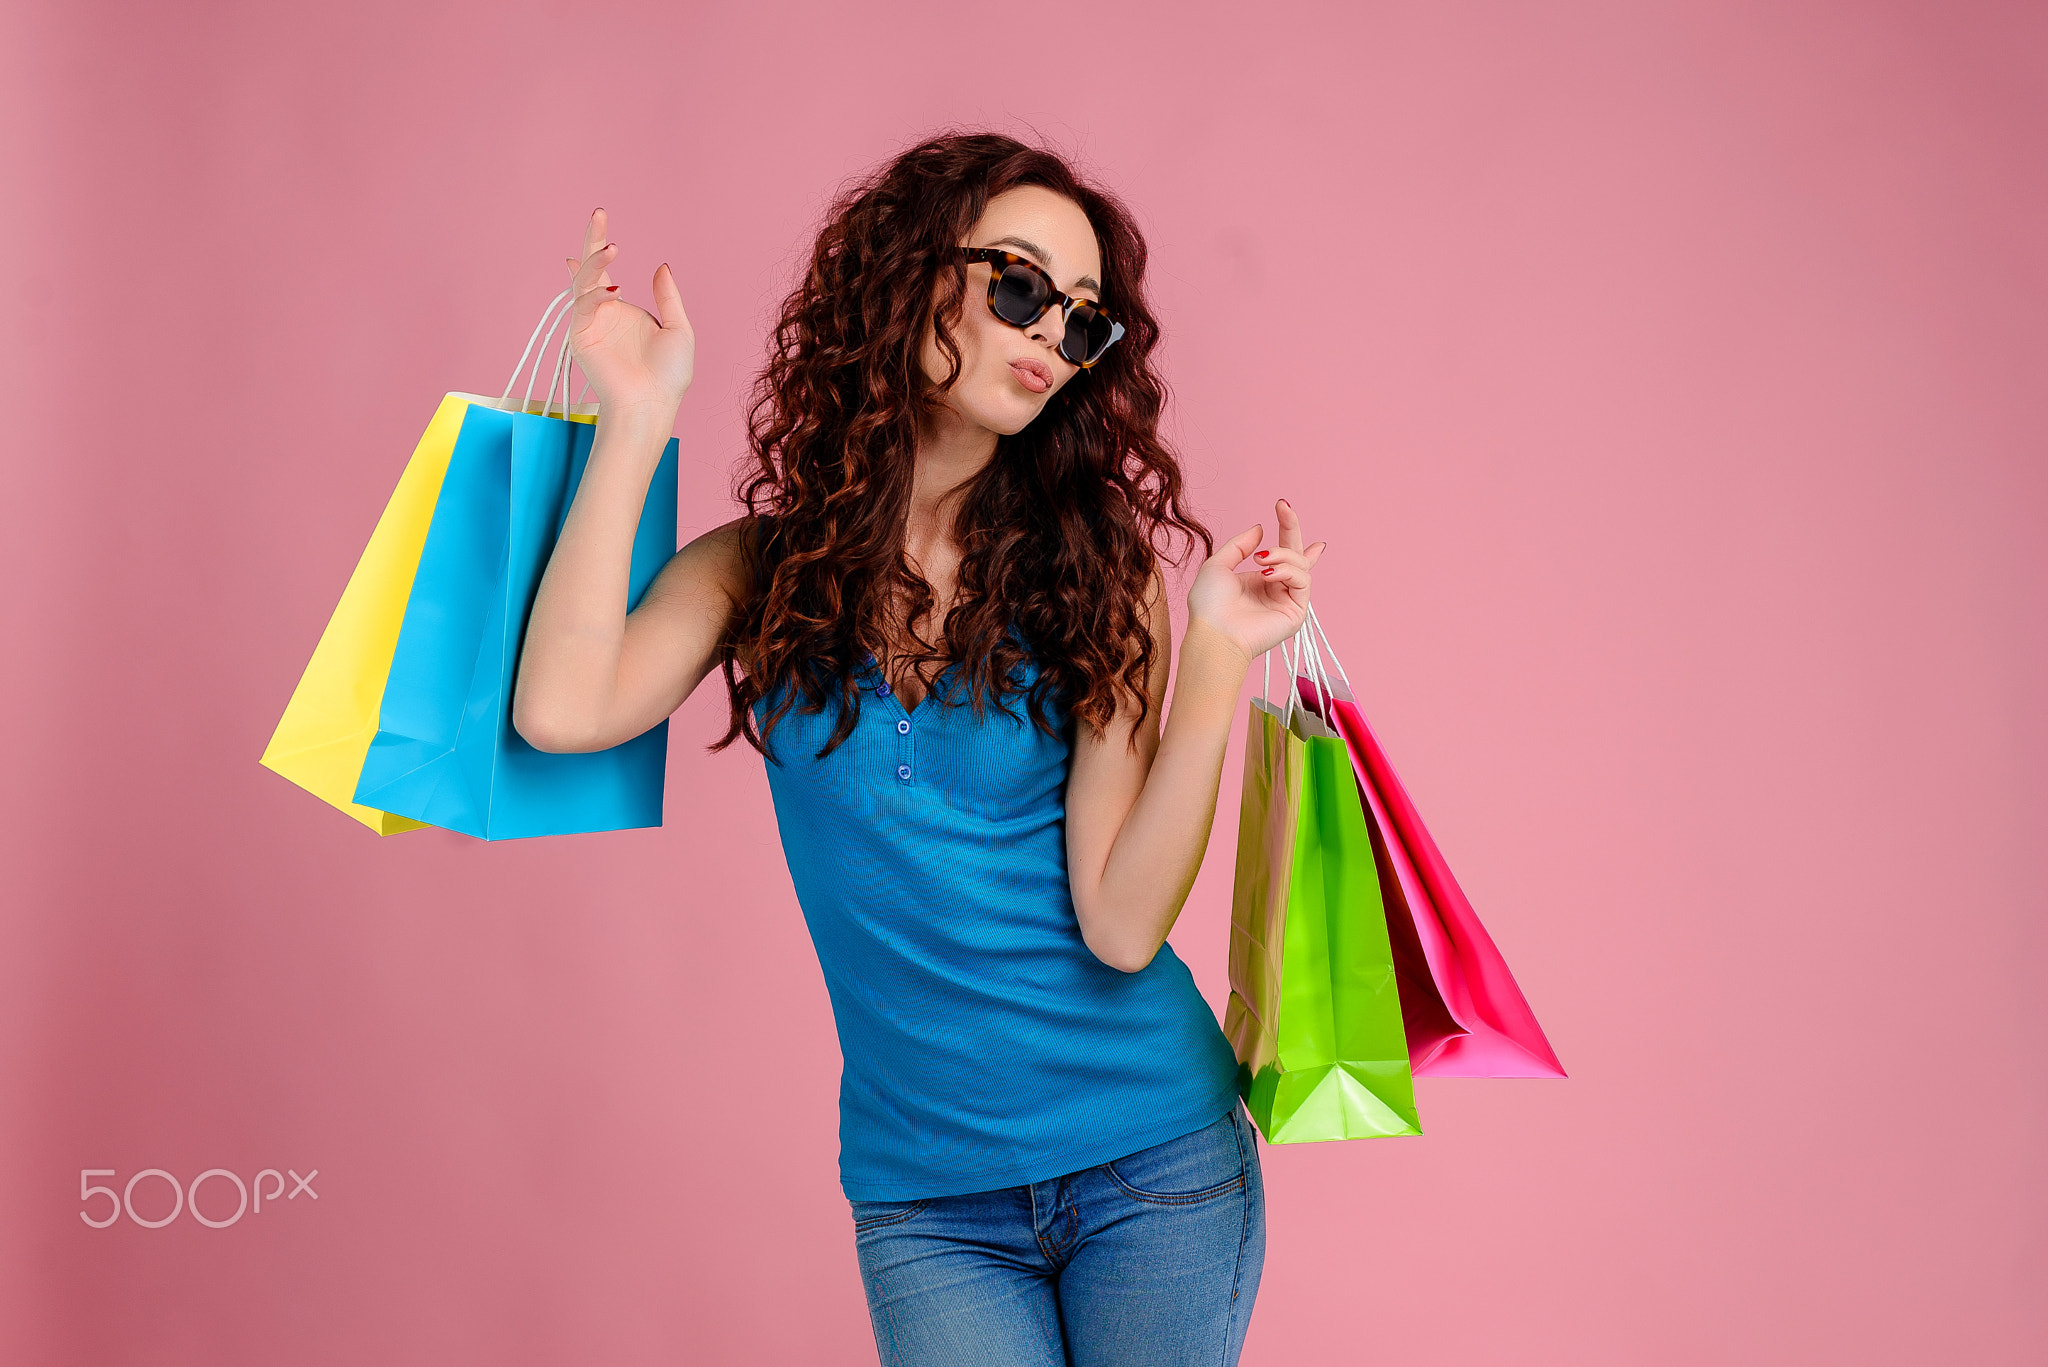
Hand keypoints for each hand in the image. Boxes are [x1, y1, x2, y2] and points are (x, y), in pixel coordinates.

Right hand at [563, 207, 694, 416]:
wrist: (654, 404)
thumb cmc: (668, 374)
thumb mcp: (678, 328)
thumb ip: (667, 297)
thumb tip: (661, 266)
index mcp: (621, 308)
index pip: (605, 271)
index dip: (599, 246)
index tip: (600, 217)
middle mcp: (602, 312)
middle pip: (589, 268)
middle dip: (592, 240)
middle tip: (599, 214)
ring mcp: (589, 323)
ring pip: (583, 282)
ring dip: (596, 263)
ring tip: (613, 248)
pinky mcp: (580, 337)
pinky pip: (583, 307)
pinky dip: (595, 295)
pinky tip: (614, 291)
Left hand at [1186, 498, 1326, 663]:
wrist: (1214, 633)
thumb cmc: (1209, 605)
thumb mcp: (1218, 565)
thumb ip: (1240, 545)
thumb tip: (1260, 528)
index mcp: (1259, 580)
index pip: (1282, 554)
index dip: (1288, 530)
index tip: (1282, 506)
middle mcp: (1276, 588)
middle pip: (1296, 553)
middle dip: (1291, 528)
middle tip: (1283, 508)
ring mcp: (1287, 600)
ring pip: (1300, 564)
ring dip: (1282, 555)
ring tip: (1261, 561)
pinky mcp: (1296, 612)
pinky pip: (1303, 581)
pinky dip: (1288, 571)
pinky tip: (1268, 574)